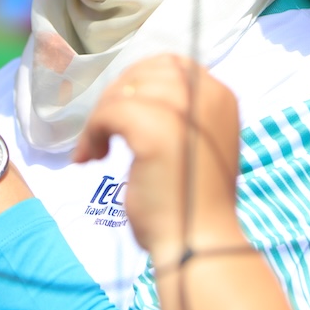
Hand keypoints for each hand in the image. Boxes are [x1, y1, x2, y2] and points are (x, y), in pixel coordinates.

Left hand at [73, 54, 243, 267]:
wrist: (197, 245)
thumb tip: (131, 91)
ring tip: (96, 150)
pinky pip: (109, 113)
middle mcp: (207, 95)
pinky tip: (90, 159)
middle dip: (116, 98)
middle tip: (104, 134)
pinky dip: (92, 133)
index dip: (138, 82)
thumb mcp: (193, 142)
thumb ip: (177, 113)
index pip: (169, 65)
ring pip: (123, 91)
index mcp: (219, 96)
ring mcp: (183, 111)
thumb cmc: (190, 202)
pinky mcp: (156, 130)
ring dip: (101, 118)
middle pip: (144, 72)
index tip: (122, 115)